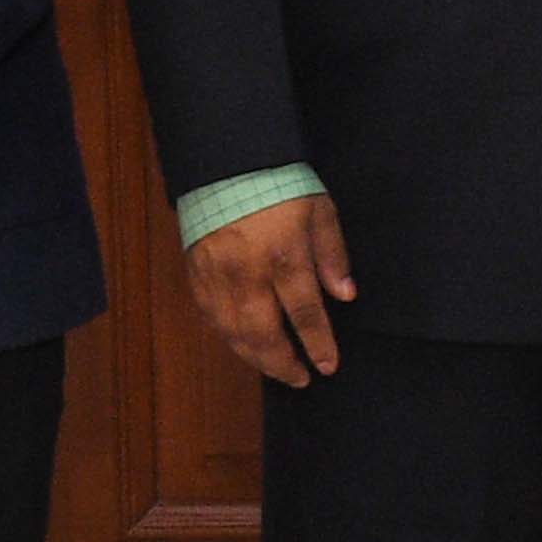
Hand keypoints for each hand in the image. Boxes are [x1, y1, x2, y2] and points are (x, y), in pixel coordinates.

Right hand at [183, 190, 355, 386]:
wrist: (225, 162)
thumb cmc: (278, 183)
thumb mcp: (319, 210)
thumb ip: (332, 255)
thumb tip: (345, 294)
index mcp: (283, 255)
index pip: (304, 313)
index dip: (318, 344)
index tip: (328, 366)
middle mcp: (247, 272)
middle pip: (264, 334)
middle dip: (284, 363)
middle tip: (301, 379)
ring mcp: (217, 276)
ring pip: (234, 333)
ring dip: (256, 358)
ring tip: (277, 368)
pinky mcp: (196, 274)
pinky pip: (212, 318)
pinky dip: (229, 337)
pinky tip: (244, 345)